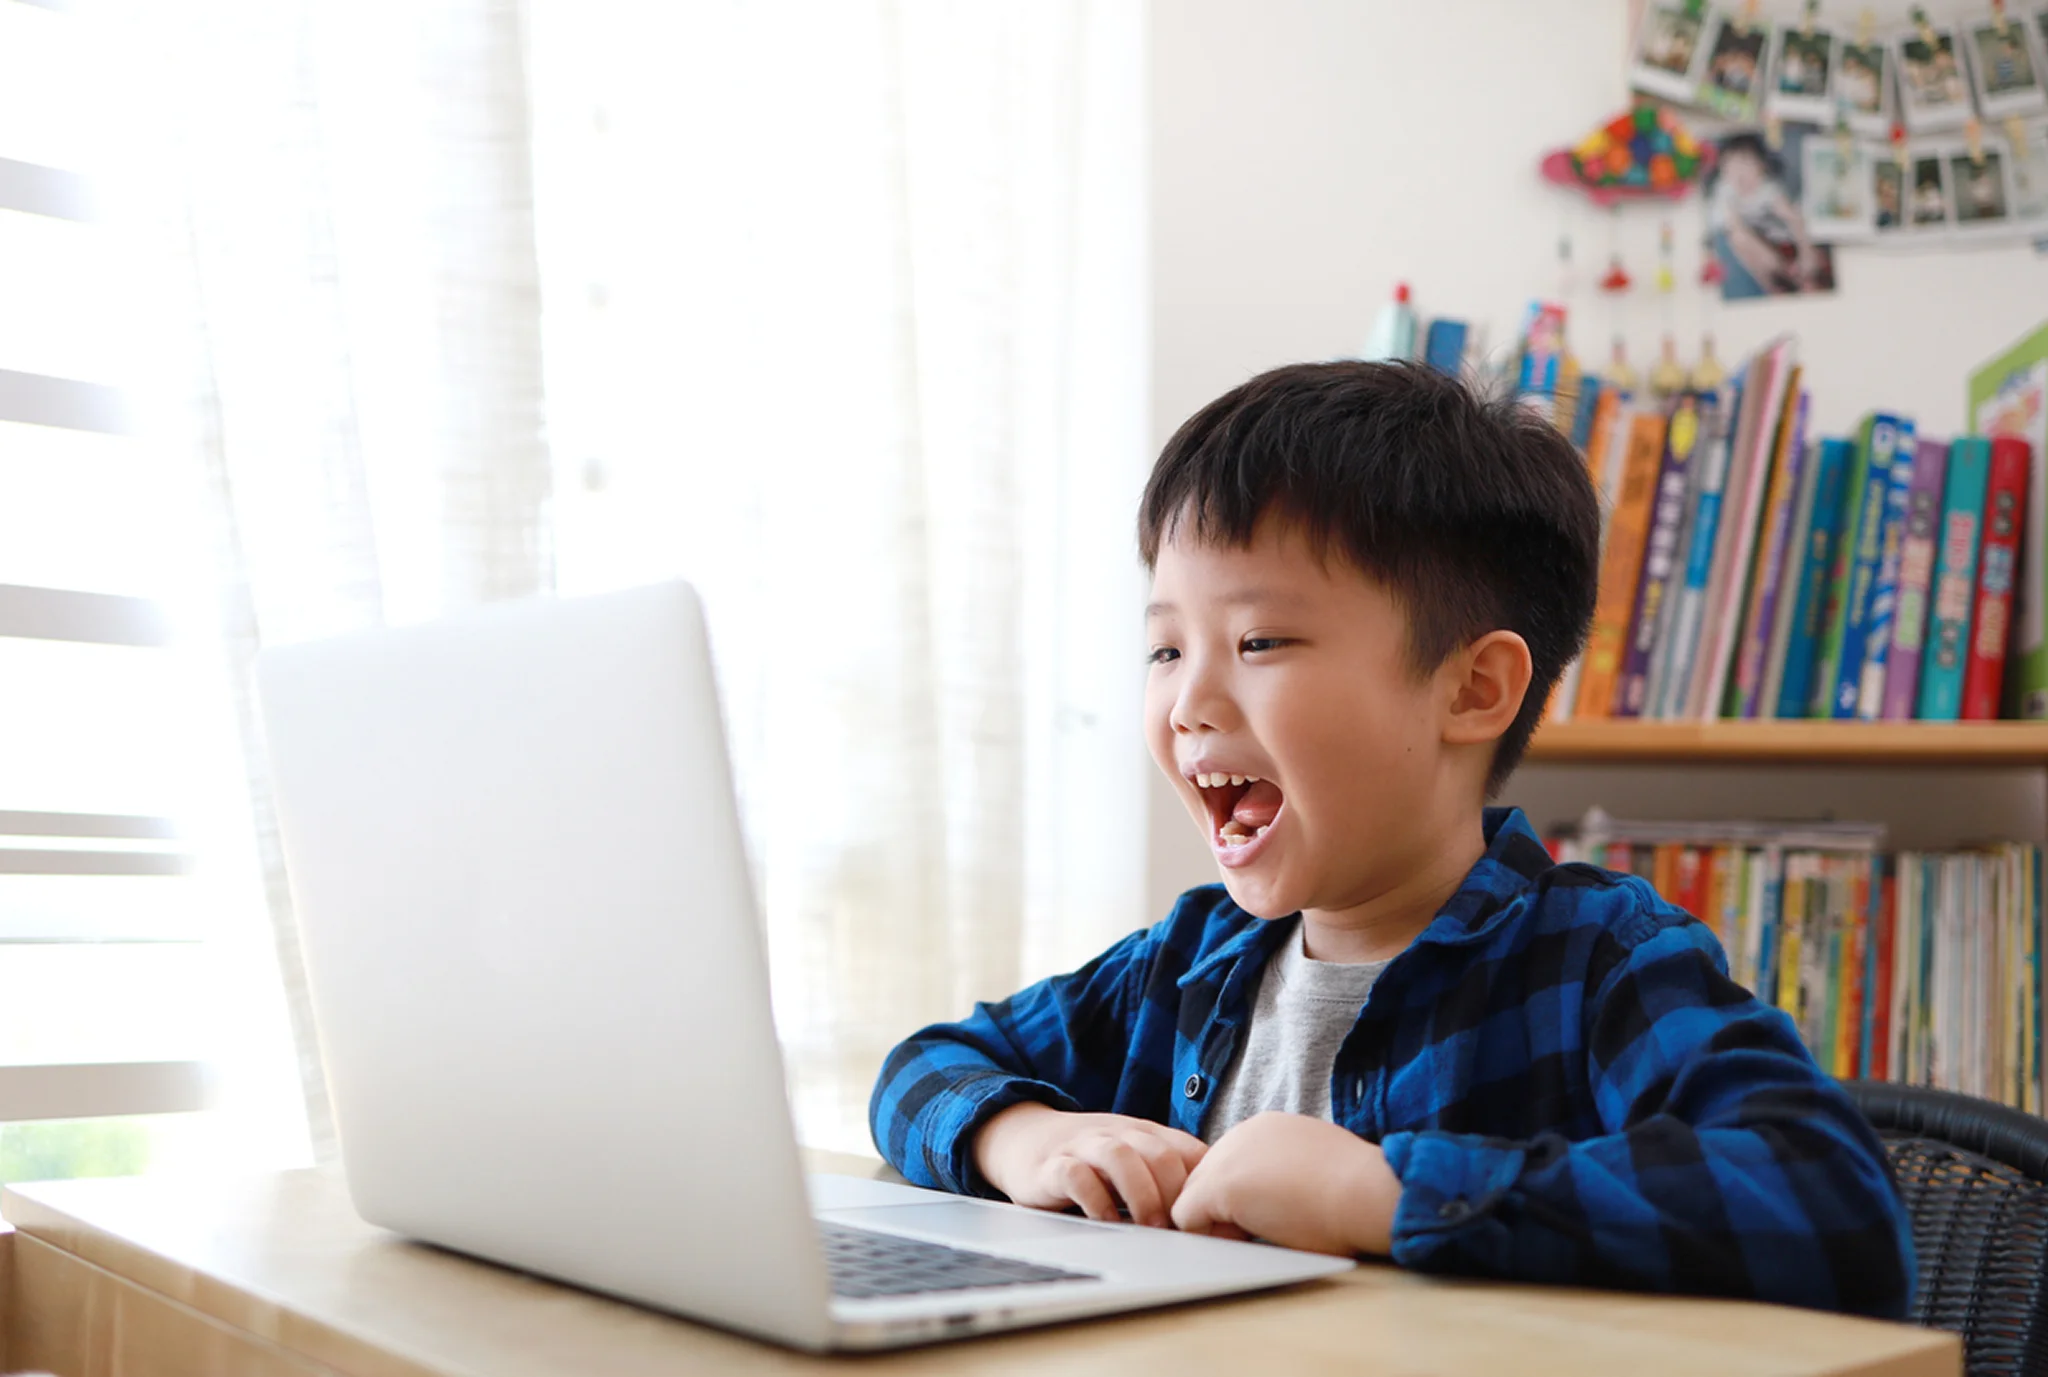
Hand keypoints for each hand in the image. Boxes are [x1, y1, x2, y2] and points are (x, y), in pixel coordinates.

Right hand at [972, 1103, 1206, 1227]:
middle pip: (1160, 1153)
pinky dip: (1095, 1199)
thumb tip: (1216, 1218)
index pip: (1189, 1150)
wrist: (1023, 1139)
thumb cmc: (1090, 1159)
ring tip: (1150, 1227)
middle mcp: (1118, 1135)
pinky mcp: (1053, 1165)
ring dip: (1142, 1194)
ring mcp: (1084, 1147)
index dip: (1206, 1186)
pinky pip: (1076, 1176)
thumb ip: (1168, 1177)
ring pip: (1120, 1157)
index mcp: (1145, 1134)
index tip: (1211, 1222)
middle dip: (1177, 1194)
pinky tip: (1105, 1221)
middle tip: (1181, 1229)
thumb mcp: (1133, 1158)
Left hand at [1171, 1111, 1400, 1255]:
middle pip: (1205, 1179)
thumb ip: (1284, 1173)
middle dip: (1224, 1210)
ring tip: (1261, 1233)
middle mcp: (1242, 1133)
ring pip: (1193, 1198)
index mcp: (1268, 1129)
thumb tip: (1272, 1198)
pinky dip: (1208, 1237)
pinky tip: (1246, 1239)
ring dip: (1218, 1223)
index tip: (1273, 1214)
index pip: (1231, 1165)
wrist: (1368, 1191)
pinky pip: (1186, 1218)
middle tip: (1264, 1231)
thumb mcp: (1315, 1169)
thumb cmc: (1358, 1191)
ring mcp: (1228, 1156)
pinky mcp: (1219, 1185)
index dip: (1245, 1198)